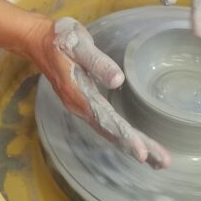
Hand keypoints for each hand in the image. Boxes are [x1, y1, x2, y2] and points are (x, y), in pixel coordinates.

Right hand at [31, 16, 169, 168]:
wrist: (37, 40)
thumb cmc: (59, 38)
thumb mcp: (78, 44)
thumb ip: (97, 62)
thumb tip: (118, 81)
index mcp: (79, 94)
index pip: (107, 120)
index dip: (126, 137)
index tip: (142, 152)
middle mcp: (80, 106)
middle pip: (111, 132)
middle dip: (138, 147)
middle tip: (163, 162)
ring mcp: (81, 106)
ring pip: (109, 131)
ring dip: (132, 145)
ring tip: (157, 159)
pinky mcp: (84, 103)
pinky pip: (105, 124)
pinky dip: (122, 135)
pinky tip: (133, 141)